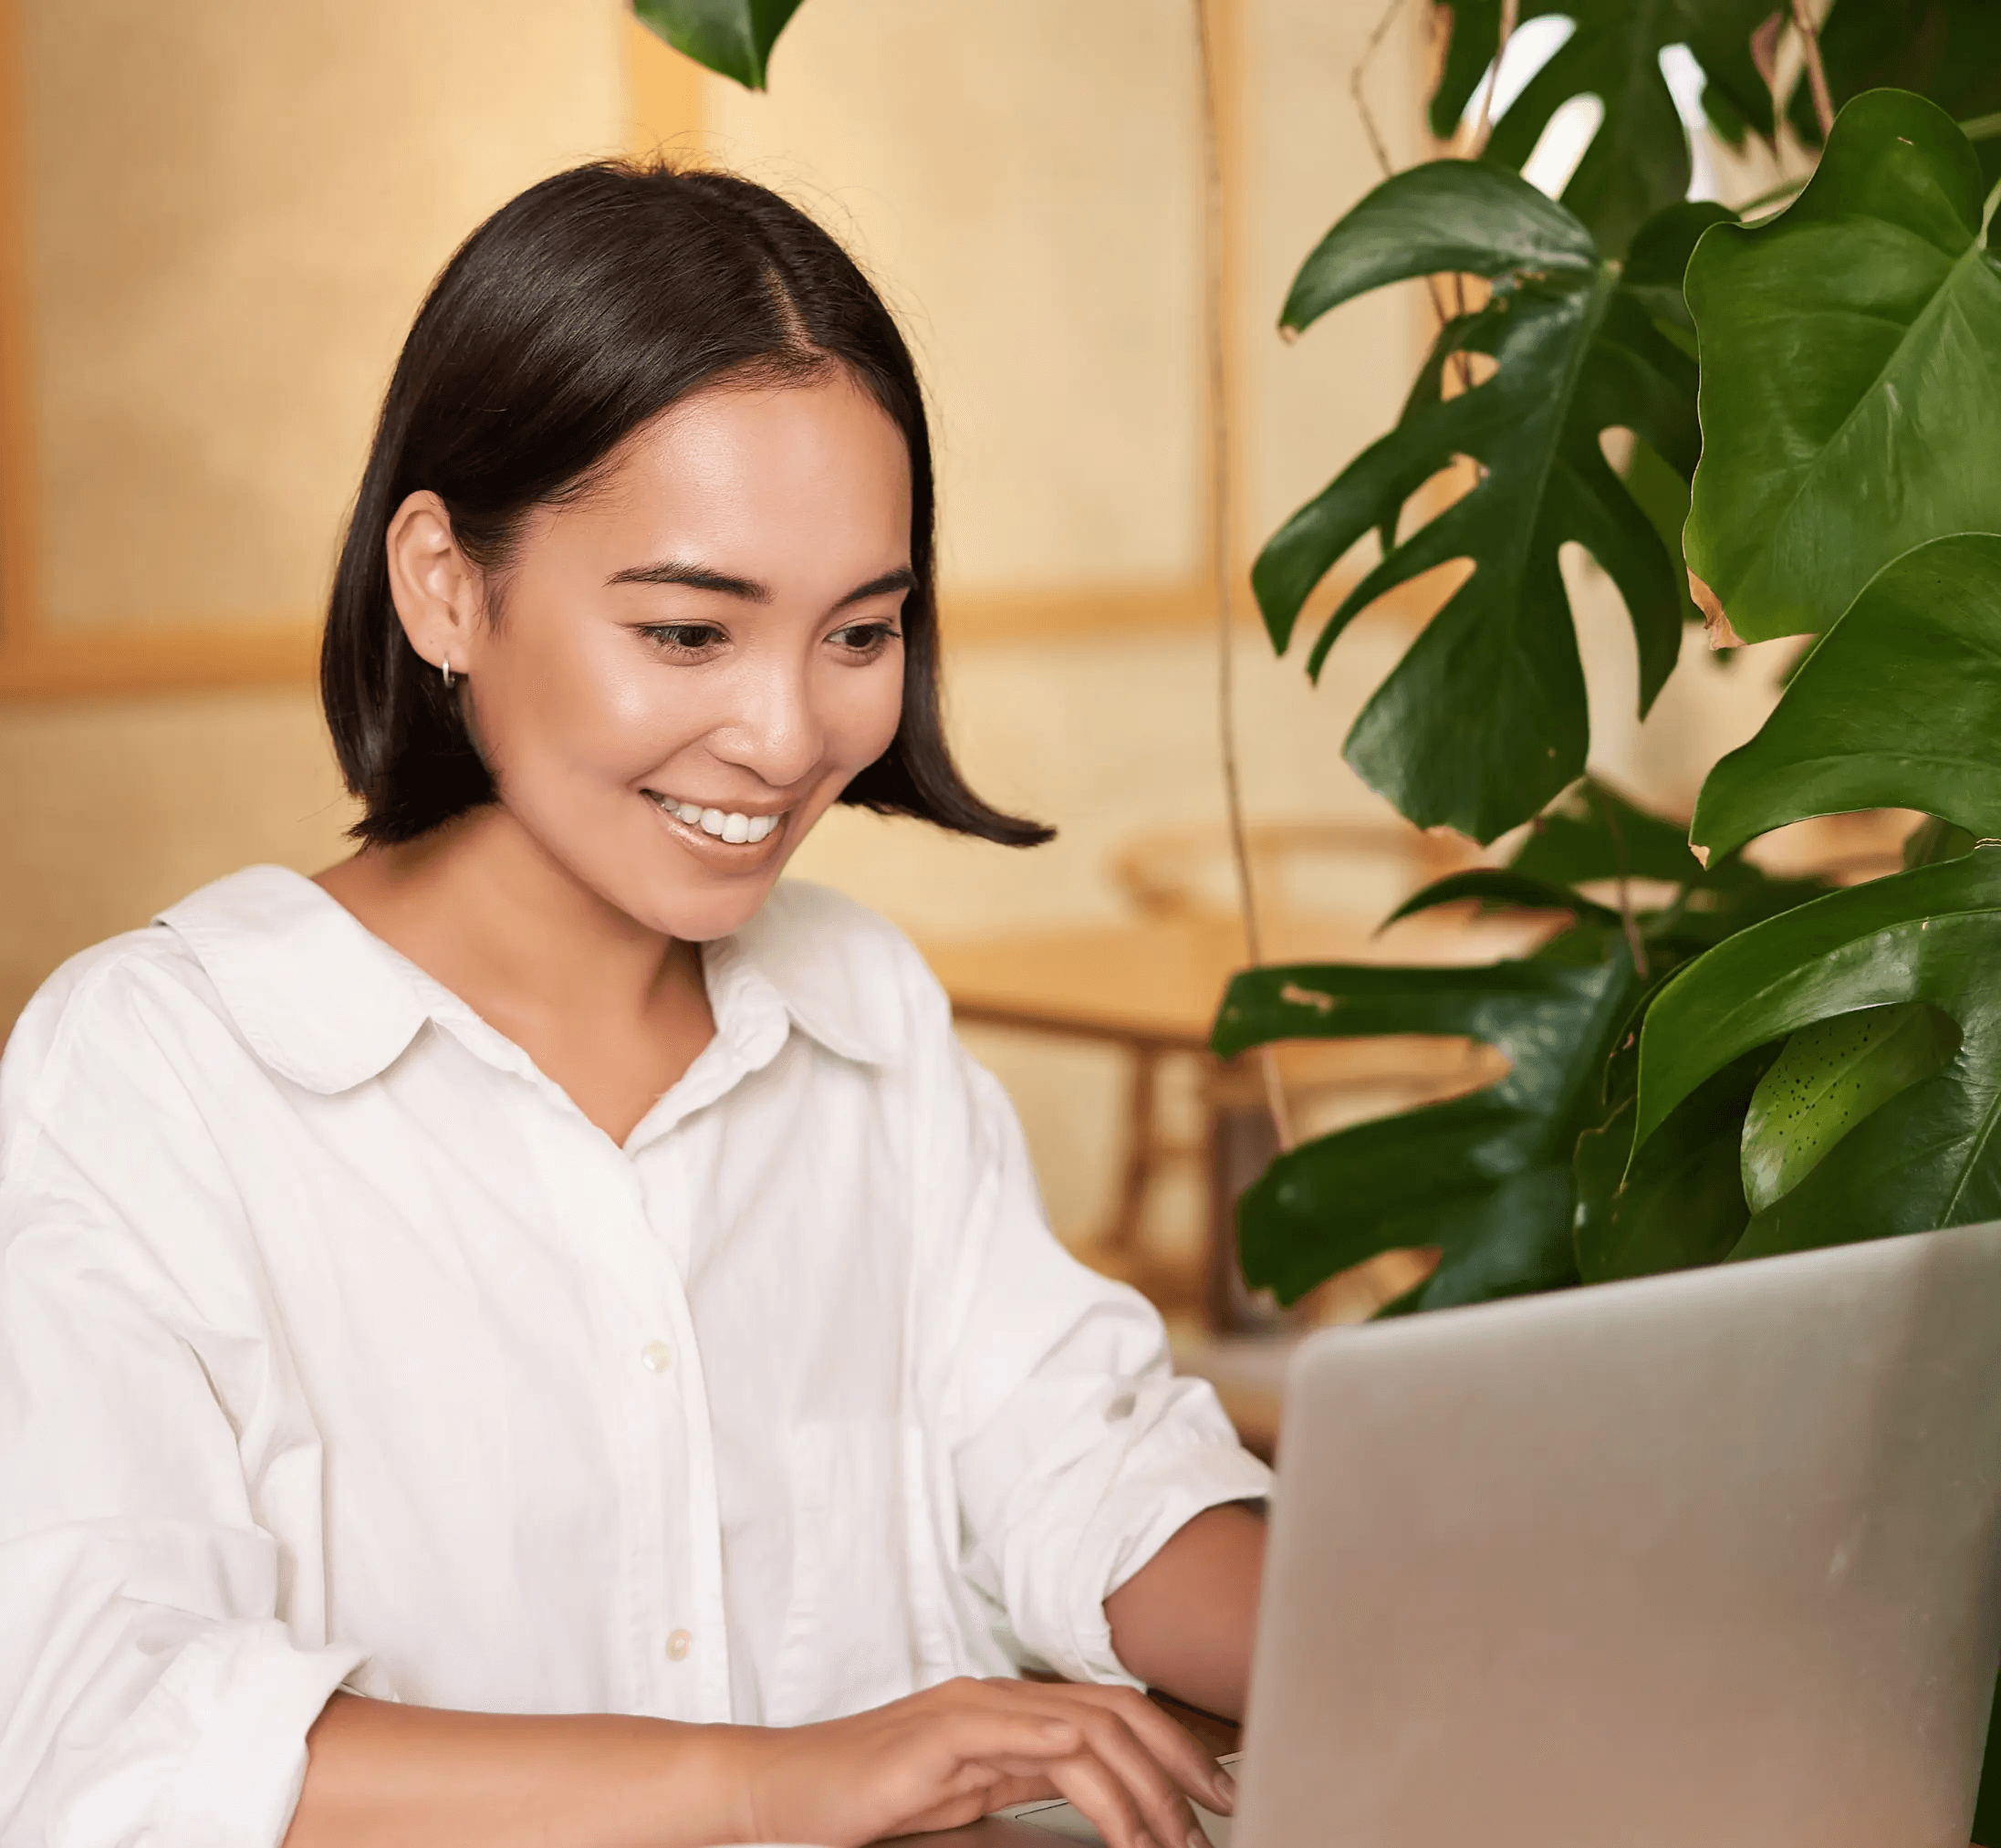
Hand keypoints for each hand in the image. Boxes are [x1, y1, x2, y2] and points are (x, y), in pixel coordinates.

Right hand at [719, 1676, 1236, 1847]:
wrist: (784, 1790)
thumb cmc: (866, 1800)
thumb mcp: (967, 1799)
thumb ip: (1025, 1792)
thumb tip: (1095, 1813)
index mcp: (1010, 1711)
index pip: (1114, 1714)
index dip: (1174, 1748)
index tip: (1218, 1794)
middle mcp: (999, 1699)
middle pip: (1115, 1712)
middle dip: (1178, 1763)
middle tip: (1217, 1817)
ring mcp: (970, 1711)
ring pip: (1084, 1727)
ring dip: (1136, 1785)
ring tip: (1162, 1839)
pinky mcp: (939, 1736)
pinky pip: (1019, 1735)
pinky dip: (1069, 1760)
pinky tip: (1096, 1788)